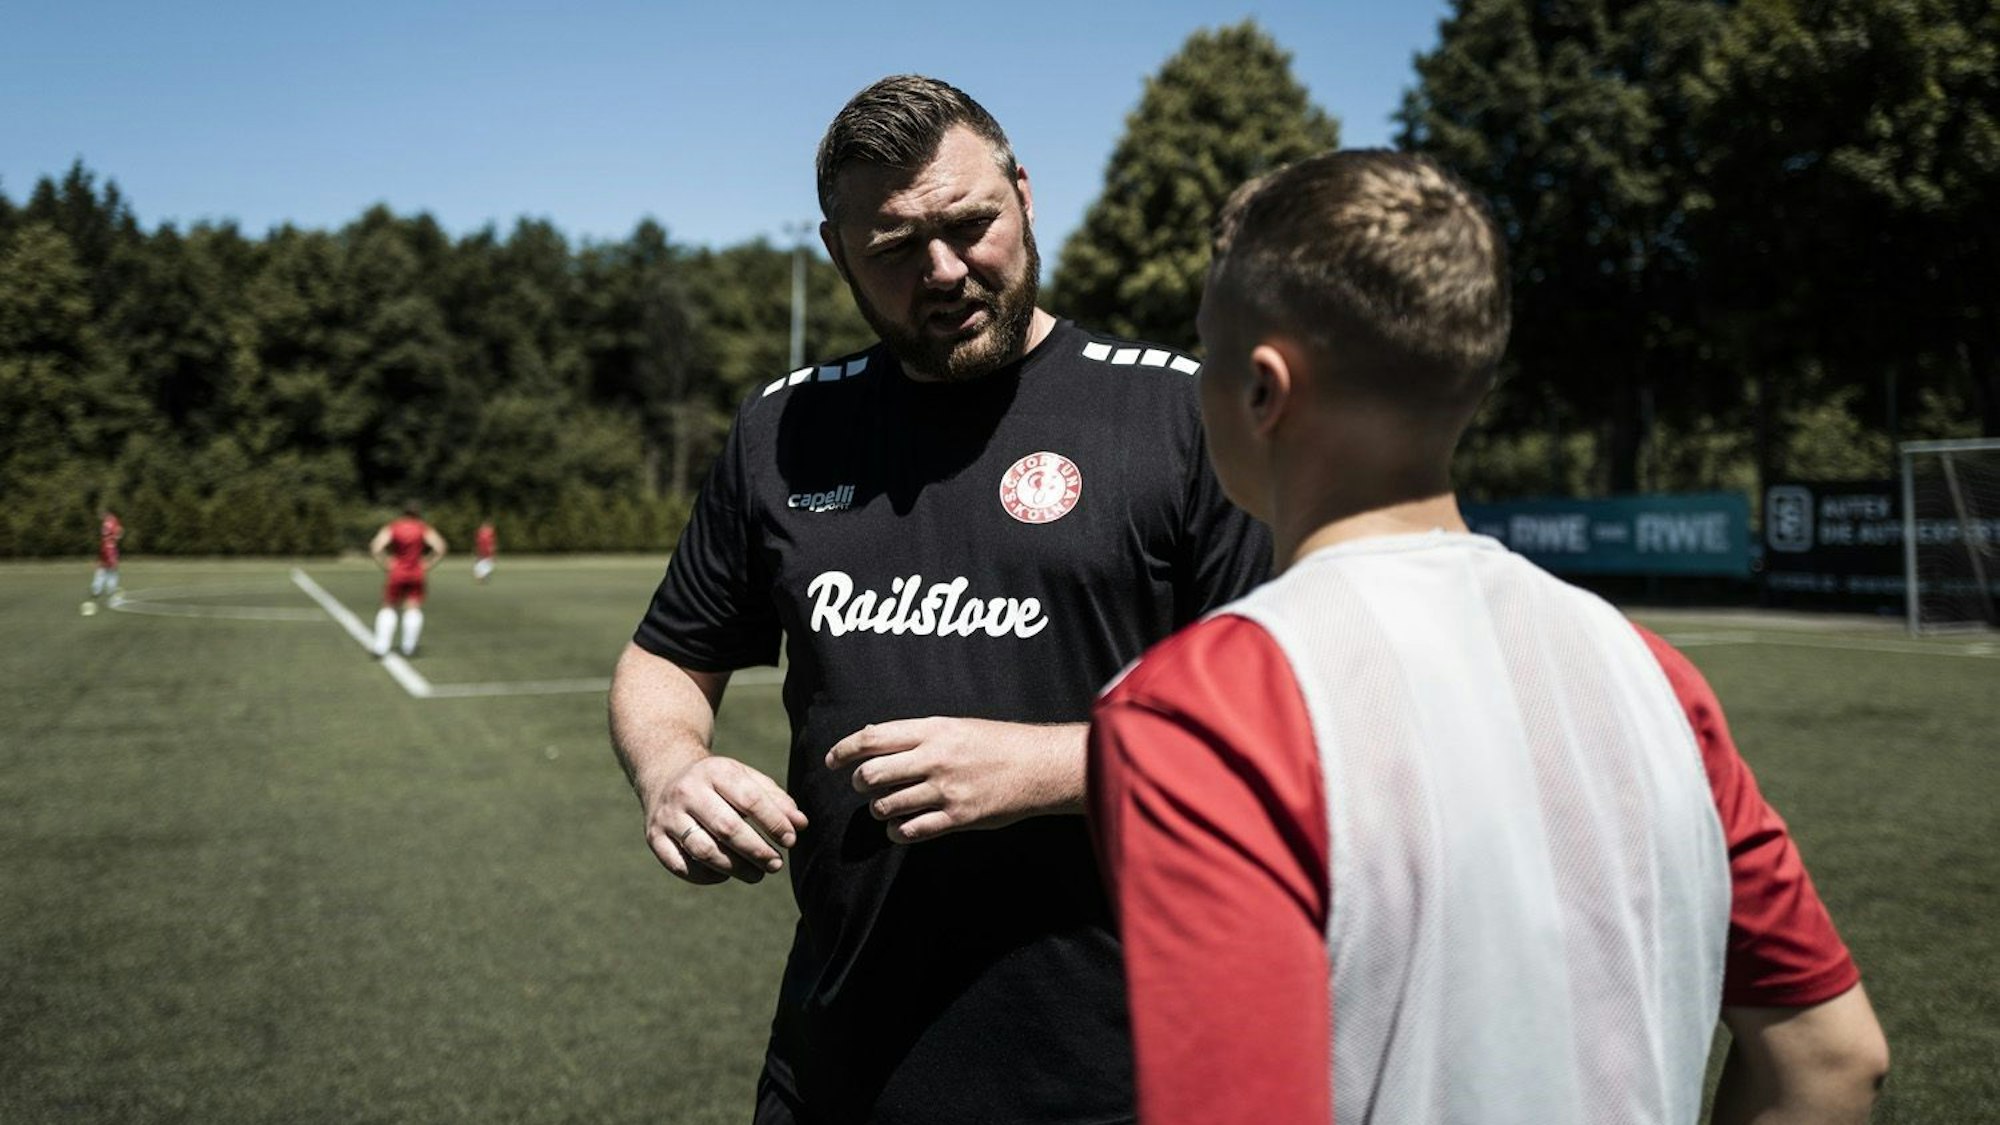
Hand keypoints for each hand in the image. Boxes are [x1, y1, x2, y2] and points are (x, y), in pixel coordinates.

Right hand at [641, 755, 807, 884]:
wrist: (666, 774)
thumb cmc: (719, 782)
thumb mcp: (746, 779)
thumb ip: (775, 800)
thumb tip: (800, 825)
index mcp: (715, 771)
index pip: (749, 800)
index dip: (774, 823)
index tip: (791, 841)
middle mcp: (687, 792)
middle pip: (726, 828)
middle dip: (756, 850)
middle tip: (776, 864)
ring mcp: (668, 816)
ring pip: (703, 850)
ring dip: (735, 868)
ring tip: (757, 875)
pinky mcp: (654, 837)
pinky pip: (681, 866)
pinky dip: (706, 876)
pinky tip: (724, 875)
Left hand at [825, 718, 1085, 843]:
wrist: (1038, 766)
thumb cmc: (995, 743)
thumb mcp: (955, 725)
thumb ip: (915, 733)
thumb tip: (870, 737)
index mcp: (932, 730)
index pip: (872, 737)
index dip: (844, 750)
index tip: (831, 761)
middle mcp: (935, 758)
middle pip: (872, 774)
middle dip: (860, 784)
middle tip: (864, 788)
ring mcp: (945, 789)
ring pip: (887, 805)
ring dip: (879, 810)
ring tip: (888, 807)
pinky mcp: (957, 817)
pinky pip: (911, 830)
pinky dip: (898, 832)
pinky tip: (902, 828)